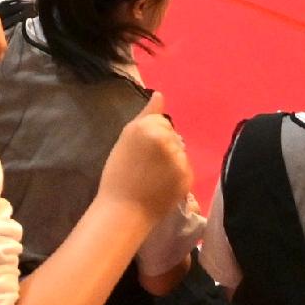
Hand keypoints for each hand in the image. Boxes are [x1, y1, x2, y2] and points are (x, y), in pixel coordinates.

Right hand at [96, 107, 192, 221]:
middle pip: (173, 135)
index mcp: (147, 126)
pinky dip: (178, 175)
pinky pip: (186, 167)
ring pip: (180, 151)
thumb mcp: (126, 138)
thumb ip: (146, 114)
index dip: (151, 136)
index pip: (161, 121)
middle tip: (146, 166)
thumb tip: (160, 94)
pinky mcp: (187, 175)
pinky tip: (164, 184)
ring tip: (155, 176)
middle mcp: (165, 138)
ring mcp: (178, 157)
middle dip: (163, 146)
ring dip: (172, 160)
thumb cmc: (118, 174)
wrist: (123, 210)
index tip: (140, 152)